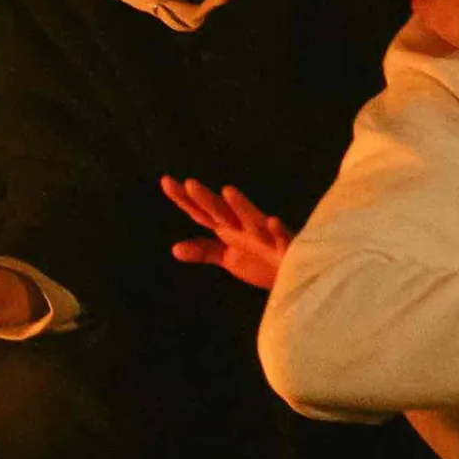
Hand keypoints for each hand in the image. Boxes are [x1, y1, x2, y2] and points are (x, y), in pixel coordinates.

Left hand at [157, 177, 293, 288]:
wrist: (293, 277)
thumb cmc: (261, 262)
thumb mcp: (228, 257)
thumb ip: (204, 250)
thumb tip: (174, 249)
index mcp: (228, 229)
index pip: (201, 213)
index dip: (183, 199)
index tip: (165, 181)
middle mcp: (244, 228)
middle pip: (221, 212)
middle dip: (206, 199)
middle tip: (189, 184)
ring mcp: (264, 237)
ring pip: (251, 220)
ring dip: (241, 206)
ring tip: (228, 191)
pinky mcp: (285, 249)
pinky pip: (282, 239)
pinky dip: (278, 230)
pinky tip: (273, 221)